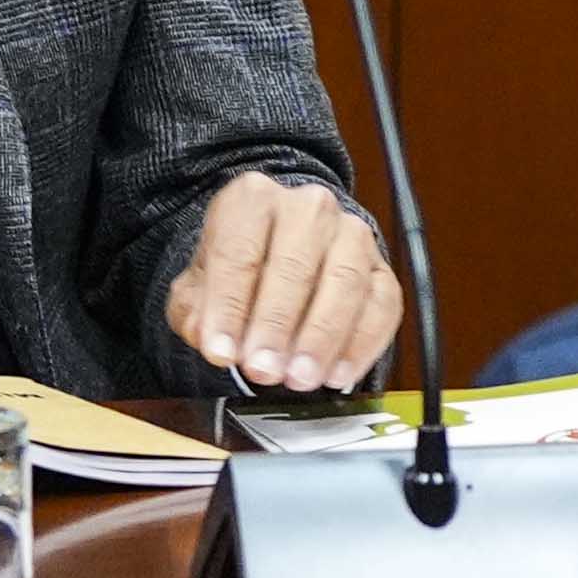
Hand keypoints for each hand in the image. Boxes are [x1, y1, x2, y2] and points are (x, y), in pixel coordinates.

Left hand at [165, 172, 406, 392]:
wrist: (279, 253)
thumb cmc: (238, 269)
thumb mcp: (198, 287)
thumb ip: (196, 313)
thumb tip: (212, 340)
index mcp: (252, 199)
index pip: (239, 253)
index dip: (229, 307)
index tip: (222, 352)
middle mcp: (307, 207)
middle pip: (295, 265)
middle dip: (277, 325)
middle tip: (262, 370)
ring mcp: (351, 234)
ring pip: (344, 282)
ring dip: (321, 337)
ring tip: (299, 377)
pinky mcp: (381, 268)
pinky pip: (381, 305)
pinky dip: (361, 344)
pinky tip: (337, 374)